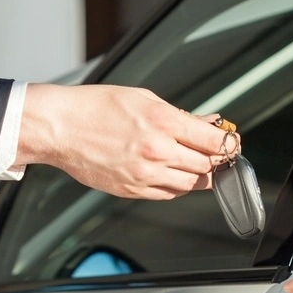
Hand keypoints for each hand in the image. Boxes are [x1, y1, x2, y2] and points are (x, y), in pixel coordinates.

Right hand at [17, 84, 232, 199]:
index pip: (214, 142)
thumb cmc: (97, 107)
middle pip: (207, 165)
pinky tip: (173, 173)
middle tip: (217, 155)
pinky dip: (177, 185)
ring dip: (199, 175)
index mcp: (163, 122)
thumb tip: (207, 124)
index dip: (229, 144)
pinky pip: (168, 194)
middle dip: (216, 160)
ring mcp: (145, 174)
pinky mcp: (132, 190)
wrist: (60, 128)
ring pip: (190, 184)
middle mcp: (158, 151)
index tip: (232, 144)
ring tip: (196, 164)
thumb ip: (179, 115)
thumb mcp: (144, 99)